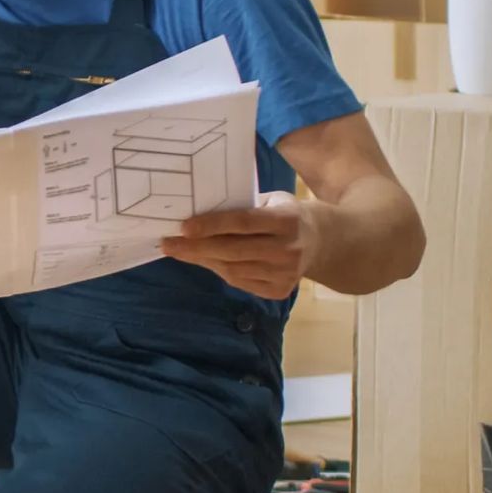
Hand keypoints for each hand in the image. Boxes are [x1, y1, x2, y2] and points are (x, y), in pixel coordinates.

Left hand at [160, 191, 316, 299]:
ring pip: (234, 269)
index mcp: (287, 220)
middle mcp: (288, 249)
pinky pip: (240, 282)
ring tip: (180, 251)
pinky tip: (205, 261)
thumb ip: (243, 207)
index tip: (183, 227)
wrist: (322, 242)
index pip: (244, 223)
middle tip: (168, 243)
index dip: (212, 225)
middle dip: (196, 248)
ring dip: (203, 260)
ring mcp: (285, 274)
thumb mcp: (272, 201)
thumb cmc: (286, 215)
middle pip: (234, 250)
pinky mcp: (279, 291)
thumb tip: (198, 212)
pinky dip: (219, 271)